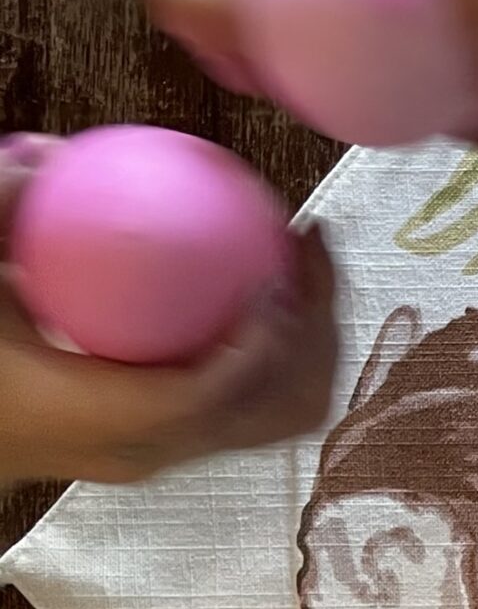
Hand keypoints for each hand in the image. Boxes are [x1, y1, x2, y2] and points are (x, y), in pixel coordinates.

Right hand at [0, 137, 338, 486]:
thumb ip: (3, 218)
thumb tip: (47, 155)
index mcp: (104, 418)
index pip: (208, 395)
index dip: (260, 346)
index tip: (275, 278)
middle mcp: (153, 448)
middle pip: (275, 411)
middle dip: (315, 335)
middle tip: (309, 250)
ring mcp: (174, 453)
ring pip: (278, 414)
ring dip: (308, 342)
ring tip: (305, 262)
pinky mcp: (181, 443)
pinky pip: (254, 401)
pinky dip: (278, 350)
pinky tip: (264, 280)